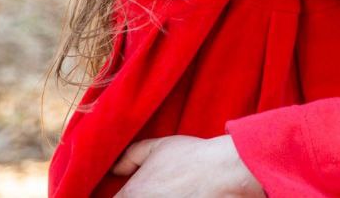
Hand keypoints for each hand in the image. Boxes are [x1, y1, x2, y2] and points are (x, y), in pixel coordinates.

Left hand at [112, 135, 264, 197]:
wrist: (224, 173)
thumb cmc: (192, 158)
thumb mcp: (158, 146)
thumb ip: (130, 156)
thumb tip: (116, 168)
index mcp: (131, 195)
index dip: (124, 196)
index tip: (136, 192)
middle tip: (157, 191)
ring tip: (171, 194)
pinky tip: (182, 197)